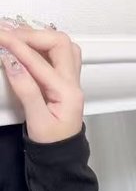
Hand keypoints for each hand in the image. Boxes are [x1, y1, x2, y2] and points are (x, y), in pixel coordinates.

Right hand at [0, 19, 83, 143]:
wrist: (62, 156)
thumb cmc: (52, 143)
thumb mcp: (37, 121)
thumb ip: (26, 91)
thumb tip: (12, 64)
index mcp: (68, 93)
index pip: (39, 60)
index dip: (16, 45)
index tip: (0, 37)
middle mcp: (72, 83)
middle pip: (59, 43)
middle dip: (32, 34)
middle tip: (8, 34)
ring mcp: (70, 81)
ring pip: (62, 45)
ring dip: (40, 36)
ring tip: (16, 36)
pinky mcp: (64, 81)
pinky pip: (58, 54)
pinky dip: (42, 44)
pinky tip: (27, 45)